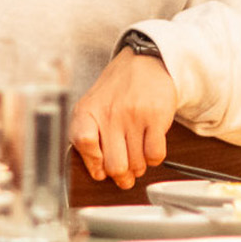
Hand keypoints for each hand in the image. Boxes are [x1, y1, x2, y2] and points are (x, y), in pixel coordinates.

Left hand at [71, 48, 177, 188]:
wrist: (143, 64)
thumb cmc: (114, 93)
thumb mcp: (90, 108)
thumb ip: (86, 137)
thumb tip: (98, 173)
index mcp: (86, 112)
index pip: (83, 142)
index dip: (93, 163)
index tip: (99, 170)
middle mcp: (109, 114)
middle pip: (115, 165)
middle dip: (121, 177)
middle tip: (125, 176)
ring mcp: (134, 116)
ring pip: (137, 164)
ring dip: (138, 168)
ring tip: (136, 158)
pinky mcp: (156, 117)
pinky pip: (155, 155)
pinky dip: (153, 160)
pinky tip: (149, 150)